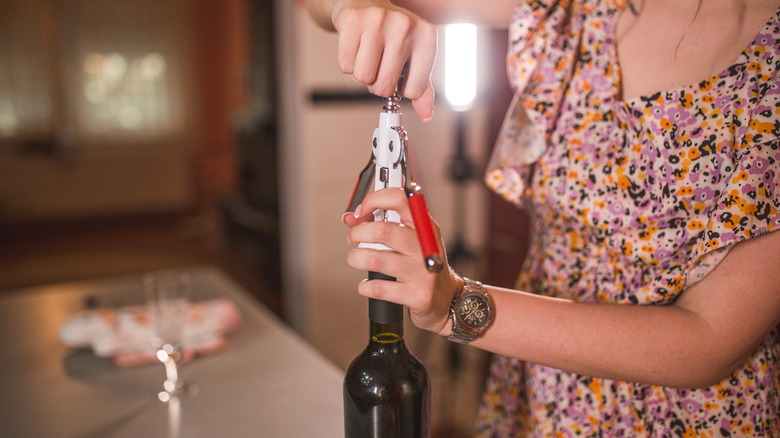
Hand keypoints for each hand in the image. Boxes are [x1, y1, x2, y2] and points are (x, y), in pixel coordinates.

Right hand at [331, 0, 436, 120]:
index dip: (401, 89)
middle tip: (379, 64)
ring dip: (362, 73)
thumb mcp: (414, 57)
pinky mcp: (353, 21)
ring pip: (363, 77)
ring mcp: (378, 21)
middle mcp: (405, 26)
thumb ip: (422, 88)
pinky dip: (348, 62)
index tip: (398, 75)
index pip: (413, 91)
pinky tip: (356, 46)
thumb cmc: (392, 33)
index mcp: (426, 37)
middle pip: (384, 87)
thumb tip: (425, 114)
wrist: (367, 1)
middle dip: (377, 83)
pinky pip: (345, 65)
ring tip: (367, 53)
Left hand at [343, 188, 457, 333]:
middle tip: (354, 239)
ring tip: (356, 260)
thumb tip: (349, 218)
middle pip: (382, 231)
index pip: (399, 199)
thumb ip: (382, 223)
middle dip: (357, 233)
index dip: (373, 201)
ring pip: (375, 260)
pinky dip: (365, 286)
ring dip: (355, 259)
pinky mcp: (417, 295)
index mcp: (424, 225)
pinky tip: (368, 285)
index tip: (361, 212)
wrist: (446, 297)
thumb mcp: (411, 238)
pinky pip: (378, 288)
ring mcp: (422, 271)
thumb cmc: (422, 263)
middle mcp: (425, 246)